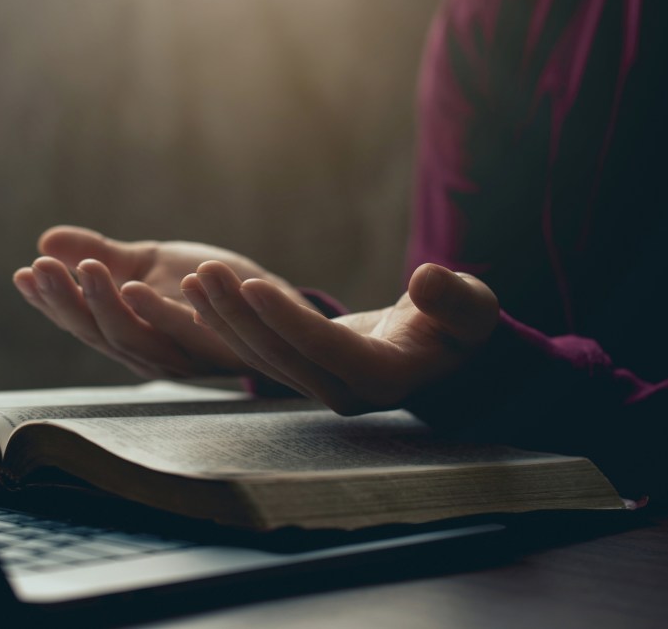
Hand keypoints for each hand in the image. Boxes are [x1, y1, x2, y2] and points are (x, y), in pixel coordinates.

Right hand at [12, 226, 313, 378]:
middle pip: (103, 335)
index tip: (23, 273)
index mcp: (132, 336)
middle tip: (44, 267)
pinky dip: (180, 310)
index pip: (84, 323)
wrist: (273, 305)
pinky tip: (158, 282)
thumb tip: (45, 240)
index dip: (52, 302)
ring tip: (90, 269)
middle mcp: (156, 354)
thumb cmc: (205, 288)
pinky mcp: (231, 345)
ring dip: (113, 304)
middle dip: (71, 301)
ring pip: (143, 339)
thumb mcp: (146, 265)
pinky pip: (202, 334)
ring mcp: (192, 355)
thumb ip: (102, 255)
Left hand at [180, 261, 498, 413]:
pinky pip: (256, 353)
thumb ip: (456, 300)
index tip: (252, 284)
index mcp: (385, 378)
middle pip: (280, 355)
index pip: (326, 348)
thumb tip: (429, 279)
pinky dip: (226, 326)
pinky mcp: (302, 376)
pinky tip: (199, 297)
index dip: (287, 318)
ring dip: (222, 319)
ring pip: (260, 357)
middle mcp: (345, 393)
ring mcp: (319, 388)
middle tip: (205, 273)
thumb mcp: (473, 310)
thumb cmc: (461, 327)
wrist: (444, 354)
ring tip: (193, 280)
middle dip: (238, 314)